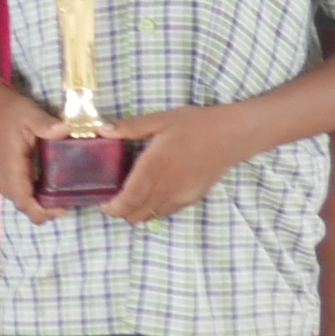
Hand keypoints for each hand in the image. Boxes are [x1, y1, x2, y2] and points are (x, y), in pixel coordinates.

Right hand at [0, 80, 73, 223]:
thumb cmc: (11, 111)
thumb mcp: (30, 114)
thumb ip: (45, 124)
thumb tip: (64, 130)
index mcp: (11, 168)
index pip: (26, 203)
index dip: (46, 212)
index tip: (66, 206)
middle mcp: (5, 179)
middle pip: (26, 208)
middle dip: (48, 210)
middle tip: (71, 198)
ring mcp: (4, 179)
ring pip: (24, 203)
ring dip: (42, 204)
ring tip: (64, 193)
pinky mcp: (6, 176)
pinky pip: (22, 195)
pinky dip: (37, 197)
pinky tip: (52, 187)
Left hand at [98, 109, 235, 225]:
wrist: (232, 136)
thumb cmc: (195, 125)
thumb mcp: (161, 119)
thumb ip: (130, 127)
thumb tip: (102, 130)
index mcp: (154, 166)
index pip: (129, 198)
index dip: (113, 207)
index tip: (102, 202)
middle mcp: (166, 187)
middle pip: (137, 213)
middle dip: (121, 211)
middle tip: (112, 199)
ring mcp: (181, 196)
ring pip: (151, 215)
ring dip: (137, 211)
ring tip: (130, 196)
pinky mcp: (192, 198)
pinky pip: (166, 211)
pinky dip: (153, 208)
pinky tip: (152, 192)